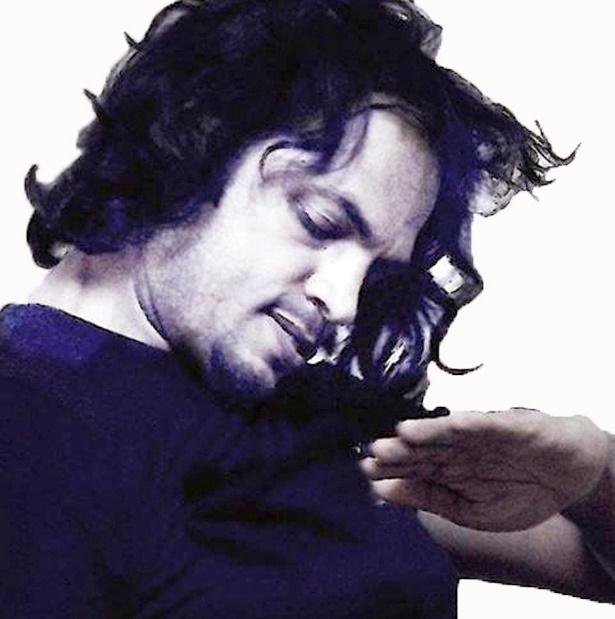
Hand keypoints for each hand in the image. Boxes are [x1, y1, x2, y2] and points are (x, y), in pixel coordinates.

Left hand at [361, 408, 611, 531]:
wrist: (569, 478)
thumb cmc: (519, 494)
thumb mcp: (471, 511)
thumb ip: (430, 499)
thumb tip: (382, 491)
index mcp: (445, 469)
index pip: (411, 469)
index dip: (390, 469)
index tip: (367, 470)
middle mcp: (456, 449)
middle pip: (423, 449)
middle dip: (400, 451)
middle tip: (374, 452)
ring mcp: (479, 436)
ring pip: (447, 433)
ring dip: (425, 434)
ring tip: (400, 435)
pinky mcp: (506, 426)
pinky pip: (485, 425)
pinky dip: (468, 425)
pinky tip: (448, 425)